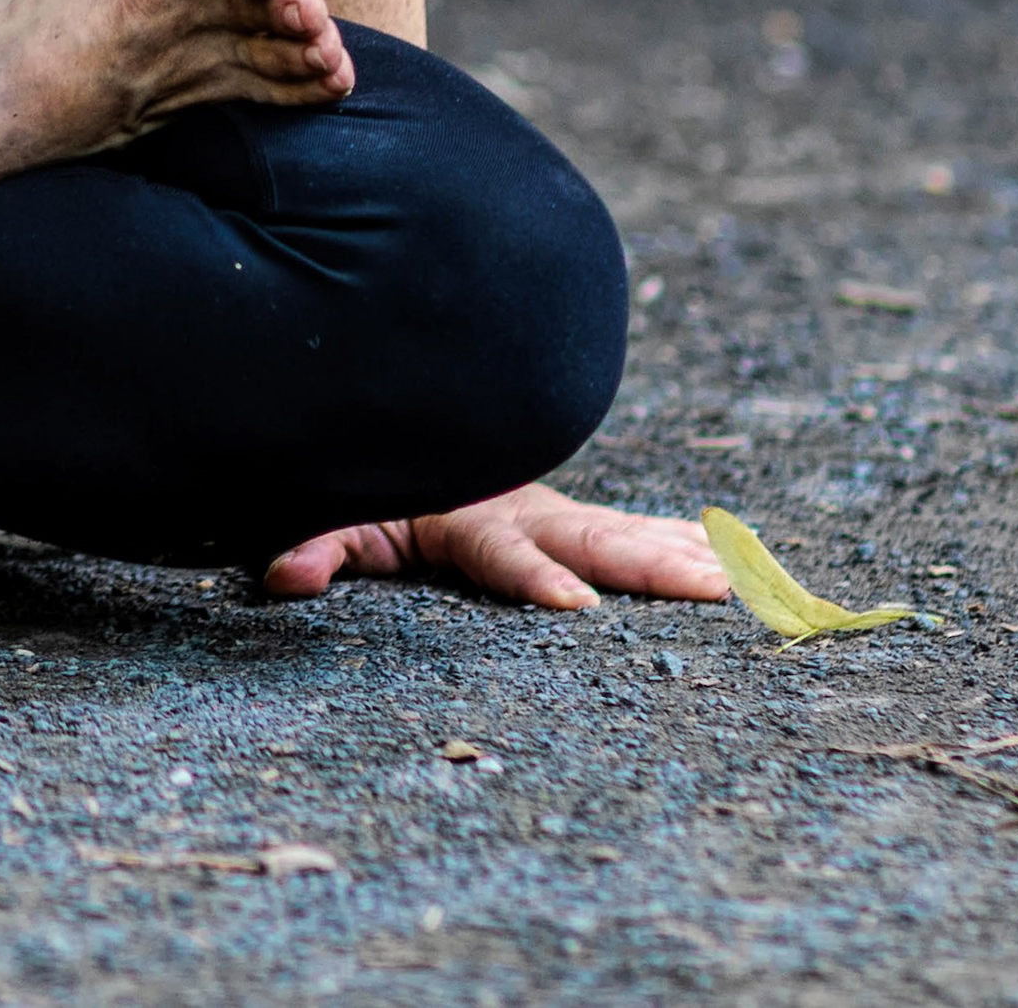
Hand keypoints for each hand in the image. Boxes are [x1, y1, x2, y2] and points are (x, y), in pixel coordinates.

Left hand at [257, 482, 724, 610]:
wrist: (397, 412)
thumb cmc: (367, 476)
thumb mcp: (334, 508)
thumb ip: (318, 540)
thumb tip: (285, 577)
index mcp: (465, 513)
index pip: (504, 551)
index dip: (536, 577)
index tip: (578, 605)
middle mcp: (518, 505)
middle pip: (587, 540)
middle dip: (646, 566)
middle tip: (708, 590)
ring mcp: (547, 506)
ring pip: (619, 529)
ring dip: (676, 552)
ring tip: (733, 580)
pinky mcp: (563, 512)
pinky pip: (625, 523)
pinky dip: (676, 535)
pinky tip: (725, 553)